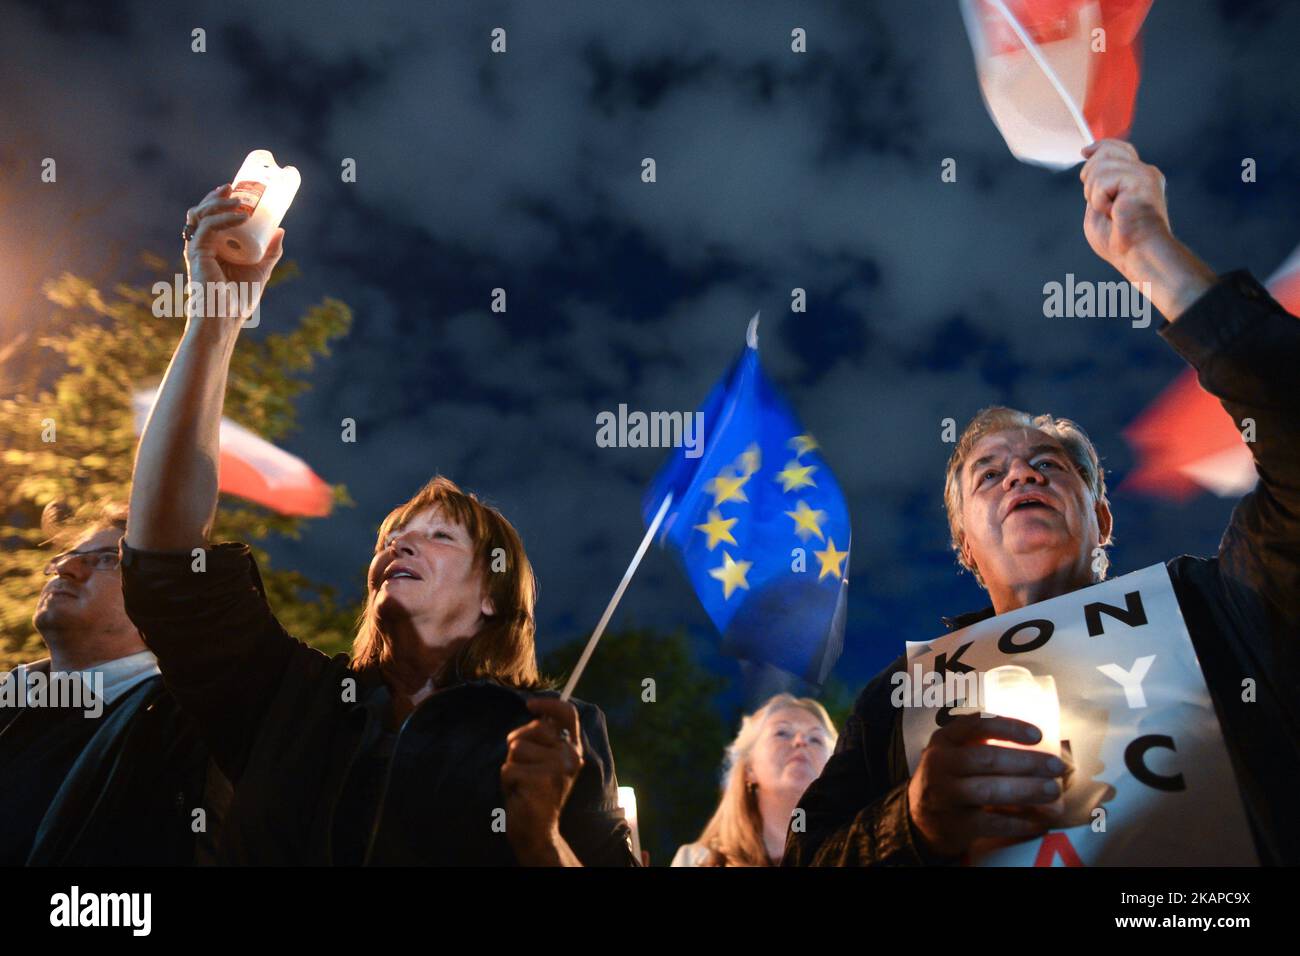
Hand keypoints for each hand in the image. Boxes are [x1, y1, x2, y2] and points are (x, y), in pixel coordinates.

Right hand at [183, 183, 283, 321]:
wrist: (225, 319)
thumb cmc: (239, 299)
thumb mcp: (261, 270)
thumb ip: (270, 252)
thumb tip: (280, 229)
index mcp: (213, 246)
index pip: (211, 216)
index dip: (219, 200)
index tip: (236, 189)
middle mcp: (201, 245)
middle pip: (202, 212)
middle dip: (215, 196)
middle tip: (232, 186)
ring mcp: (197, 249)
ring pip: (199, 215)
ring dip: (217, 203)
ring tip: (238, 199)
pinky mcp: (196, 254)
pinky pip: (207, 229)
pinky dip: (222, 219)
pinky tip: (239, 216)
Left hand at [501, 696, 583, 862]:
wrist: (537, 831)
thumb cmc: (534, 791)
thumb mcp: (545, 761)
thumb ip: (544, 739)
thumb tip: (536, 710)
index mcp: (573, 749)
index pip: (568, 713)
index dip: (549, 703)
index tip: (529, 705)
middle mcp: (570, 756)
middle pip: (533, 728)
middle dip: (518, 742)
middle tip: (524, 766)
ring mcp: (558, 768)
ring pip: (516, 747)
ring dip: (511, 765)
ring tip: (522, 782)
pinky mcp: (541, 781)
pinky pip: (508, 768)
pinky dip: (506, 781)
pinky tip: (519, 793)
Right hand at [906, 714, 1065, 859]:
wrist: (922, 817)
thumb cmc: (952, 777)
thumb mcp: (955, 751)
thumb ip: (983, 742)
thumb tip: (1040, 741)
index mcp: (944, 739)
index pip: (975, 726)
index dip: (1008, 728)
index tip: (1039, 735)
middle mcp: (939, 764)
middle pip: (986, 759)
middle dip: (1026, 762)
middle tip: (1057, 767)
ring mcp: (944, 795)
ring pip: (989, 790)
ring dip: (1026, 790)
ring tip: (1054, 791)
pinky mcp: (954, 824)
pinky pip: (992, 823)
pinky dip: (1019, 822)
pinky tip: (1040, 821)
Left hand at [1079, 139, 1171, 278]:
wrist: (1137, 254)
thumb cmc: (1117, 240)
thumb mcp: (1097, 208)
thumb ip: (1095, 186)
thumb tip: (1088, 161)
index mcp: (1136, 179)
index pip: (1119, 148)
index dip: (1100, 146)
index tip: (1085, 152)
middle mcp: (1143, 172)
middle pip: (1106, 151)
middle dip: (1090, 176)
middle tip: (1101, 204)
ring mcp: (1144, 174)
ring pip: (1100, 165)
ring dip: (1094, 193)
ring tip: (1110, 211)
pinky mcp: (1141, 179)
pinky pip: (1103, 180)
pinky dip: (1100, 200)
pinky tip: (1114, 211)